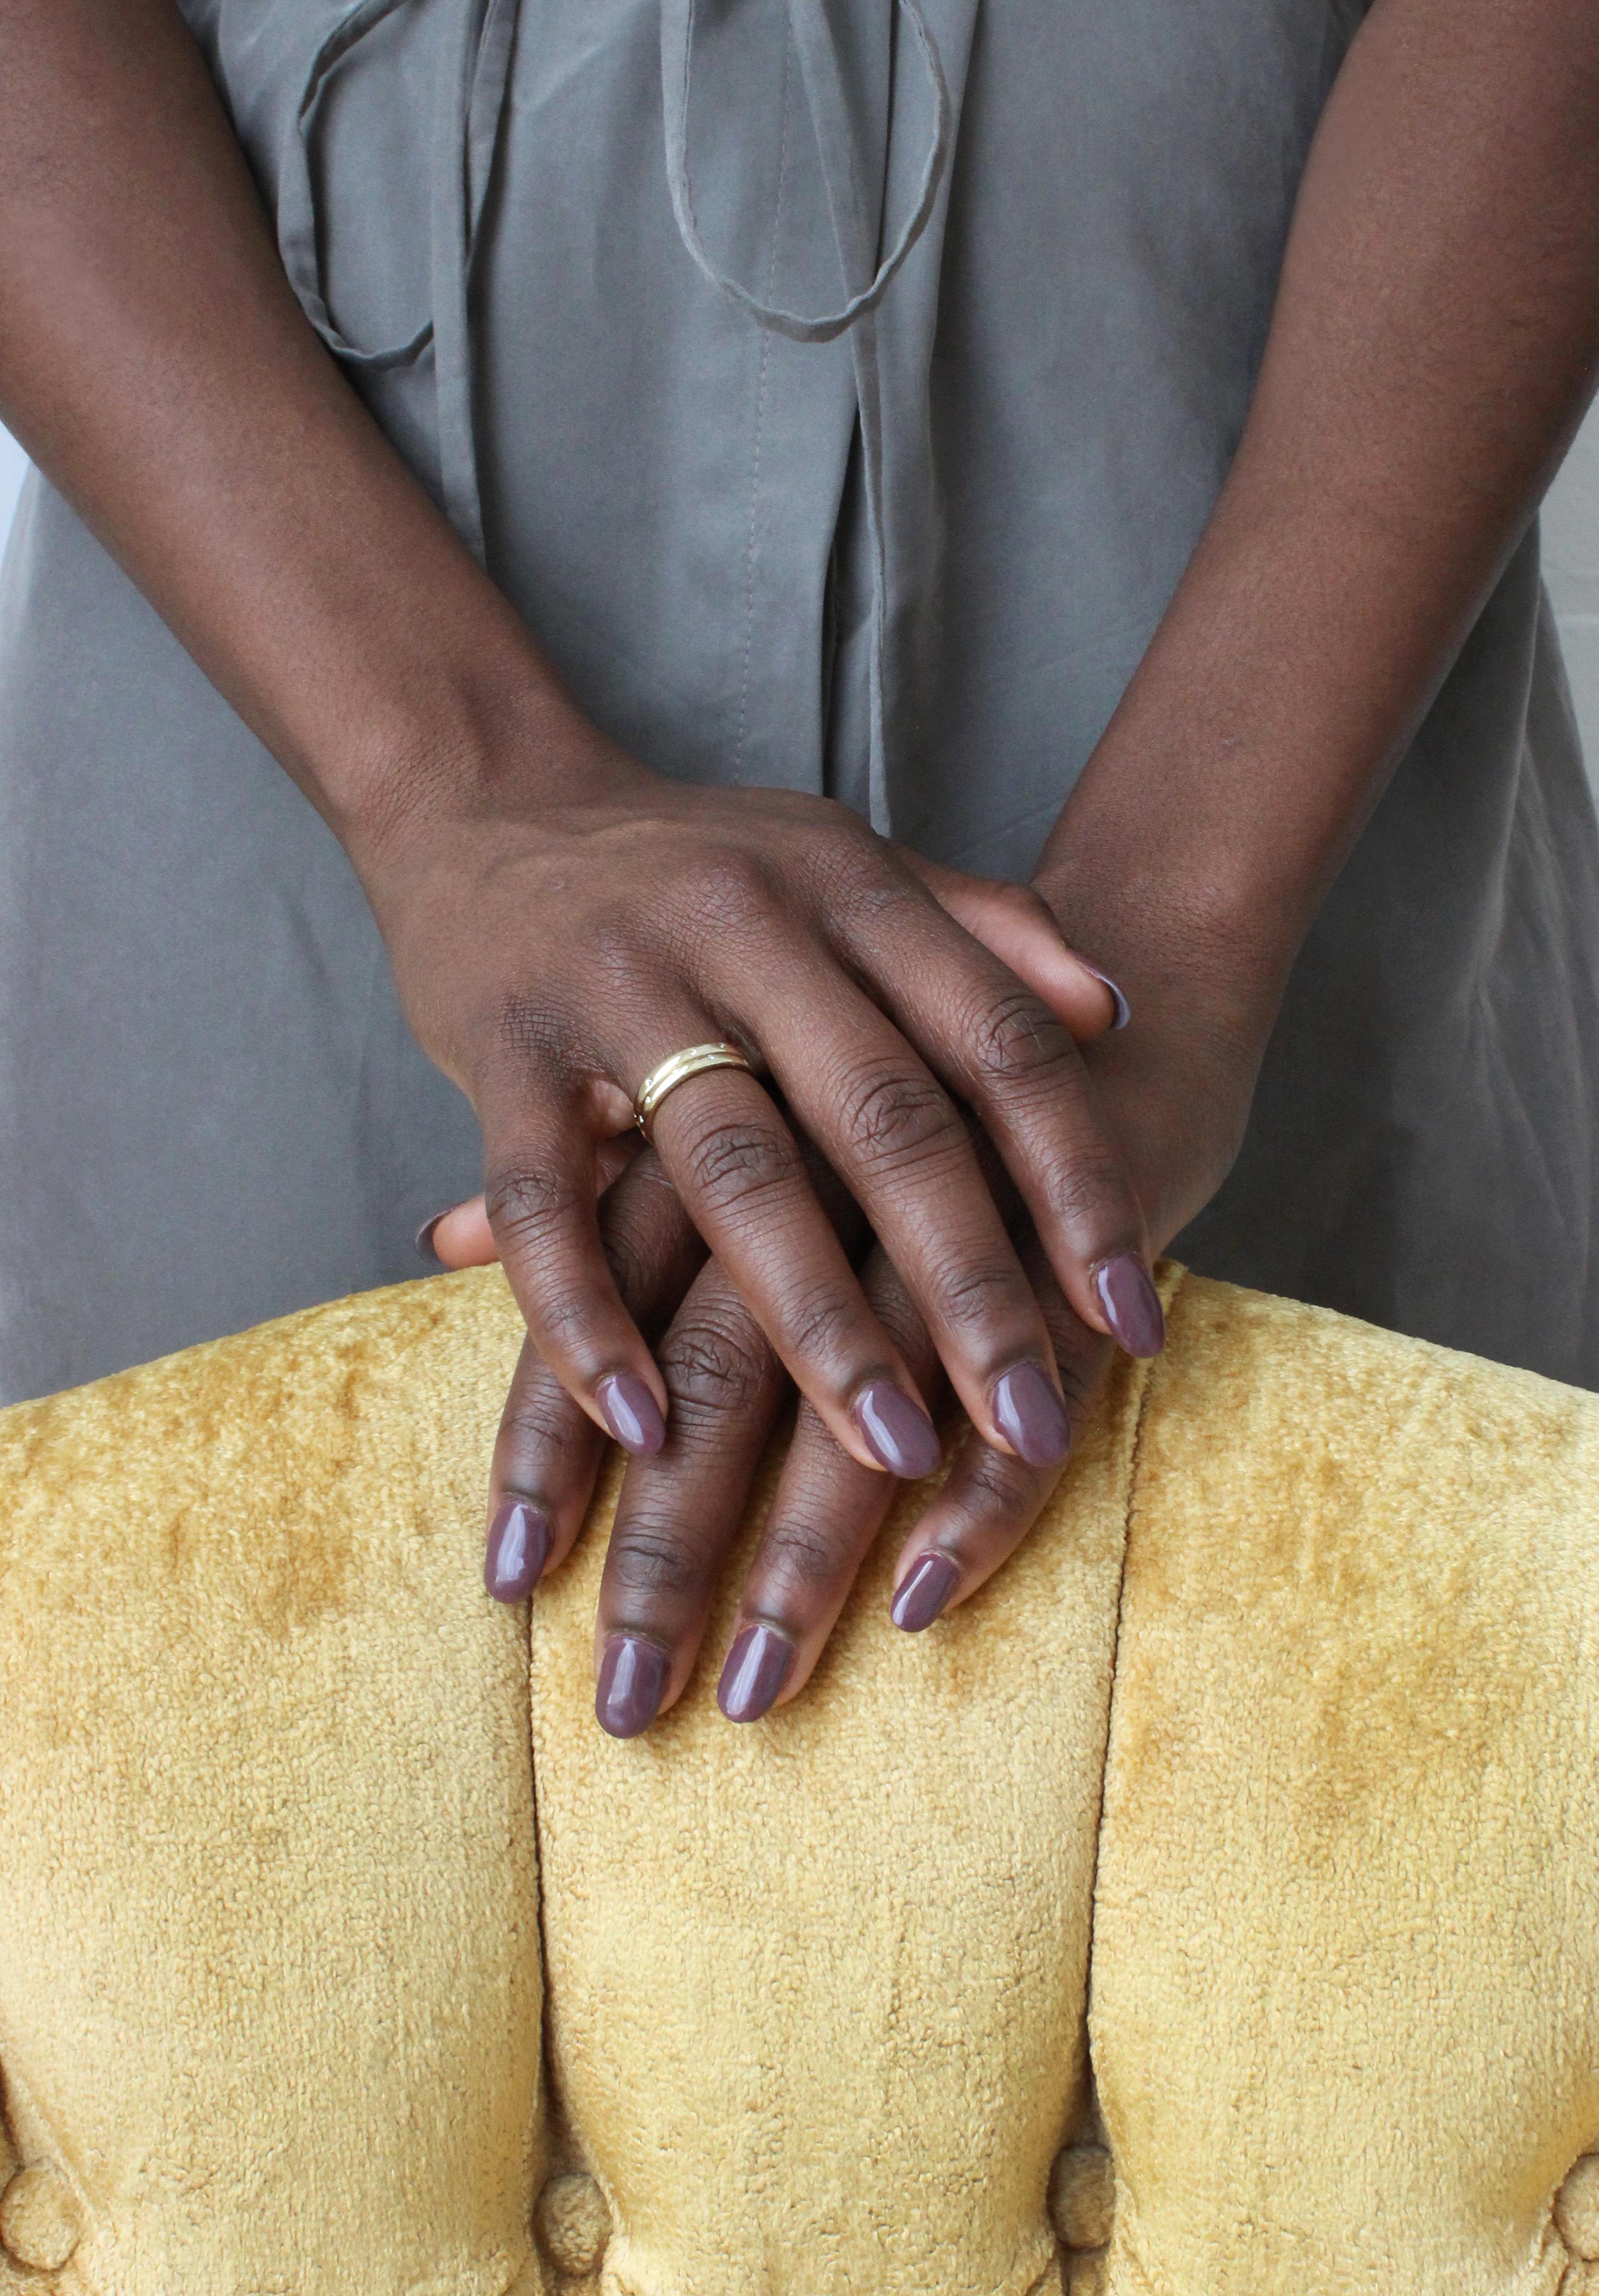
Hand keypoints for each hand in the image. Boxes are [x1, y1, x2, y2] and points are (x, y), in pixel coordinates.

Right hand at [429, 868, 1137, 1732]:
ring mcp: (620, 980)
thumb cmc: (695, 864)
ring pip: (736, 1172)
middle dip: (972, 1288)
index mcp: (852, 884)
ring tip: (890, 1456)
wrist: (487, 801)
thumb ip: (979, 929)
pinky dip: (589, 1321)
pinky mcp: (503, 1043)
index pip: (1001, 1042)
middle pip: (887, 1120)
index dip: (1078, 1187)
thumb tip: (1114, 1009)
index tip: (1134, 1320)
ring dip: (819, 1329)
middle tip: (1033, 1426)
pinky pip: (546, 1200)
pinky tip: (642, 1427)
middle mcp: (748, 922)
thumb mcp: (846, 865)